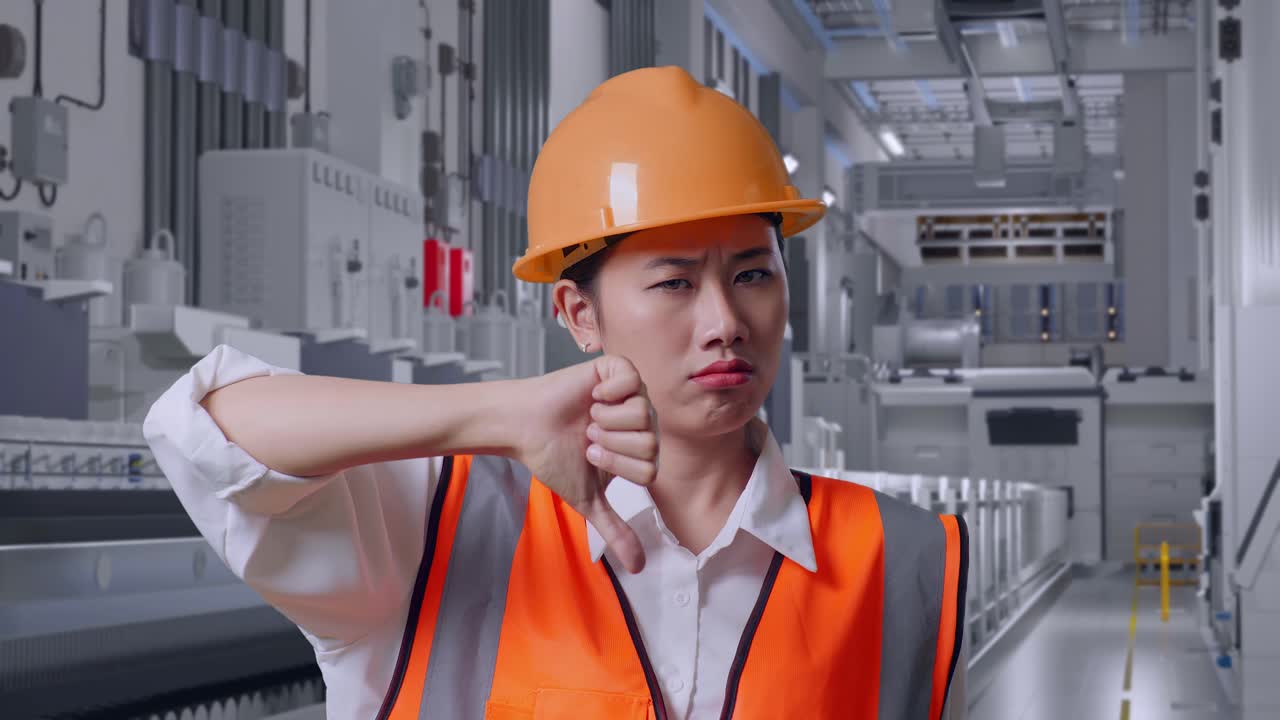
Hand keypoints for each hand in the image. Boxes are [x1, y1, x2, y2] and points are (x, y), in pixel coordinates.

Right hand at [514, 354, 658, 572]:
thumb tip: (638, 568)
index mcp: (639, 449)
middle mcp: (641, 420)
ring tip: (588, 417)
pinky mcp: (616, 369)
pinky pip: (631, 381)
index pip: (650, 469)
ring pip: (643, 413)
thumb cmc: (554, 457)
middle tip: (588, 436)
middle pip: (650, 442)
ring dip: (607, 420)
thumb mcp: (588, 498)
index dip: (617, 466)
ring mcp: (631, 393)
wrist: (526, 426)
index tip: (590, 455)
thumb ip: (615, 529)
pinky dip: (608, 392)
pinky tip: (593, 396)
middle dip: (611, 444)